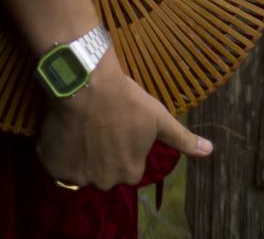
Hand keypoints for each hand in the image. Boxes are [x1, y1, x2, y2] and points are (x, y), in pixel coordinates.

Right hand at [36, 51, 212, 189]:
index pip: (128, 164)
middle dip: (102, 152)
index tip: (117, 124)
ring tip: (81, 125)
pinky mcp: (53, 166)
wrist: (87, 82)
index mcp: (131, 172)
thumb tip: (210, 151)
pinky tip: (66, 129)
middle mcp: (105, 182)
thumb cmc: (126, 98)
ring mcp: (77, 176)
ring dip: (80, 153)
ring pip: (80, 168)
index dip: (122, 143)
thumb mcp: (158, 117)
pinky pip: (56, 163)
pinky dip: (59, 151)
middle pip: (103, 170)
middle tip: (99, 124)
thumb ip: (182, 139)